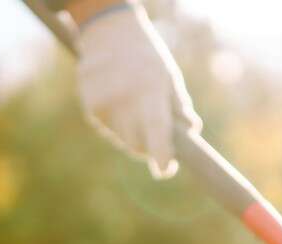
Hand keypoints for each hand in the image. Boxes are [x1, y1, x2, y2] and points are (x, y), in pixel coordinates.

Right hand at [73, 1, 200, 178]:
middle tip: (158, 142)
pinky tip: (118, 101)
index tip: (166, 171)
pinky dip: (117, 124)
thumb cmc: (147, 57)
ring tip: (135, 107)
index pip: (157, 130)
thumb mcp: (169, 76)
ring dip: (132, 134)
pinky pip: (108, 129)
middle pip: (137, 144)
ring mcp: (104, 103)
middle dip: (149, 148)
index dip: (162, 154)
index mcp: (150, 88)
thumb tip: (191, 132)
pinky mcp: (90, 106)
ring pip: (122, 139)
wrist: (109, 33)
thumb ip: (180, 106)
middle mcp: (124, 98)